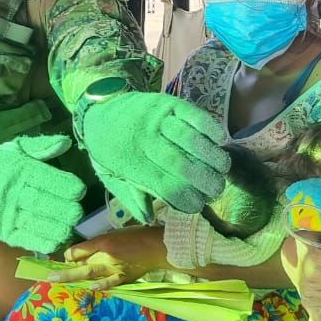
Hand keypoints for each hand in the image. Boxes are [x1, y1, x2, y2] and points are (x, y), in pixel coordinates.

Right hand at [0, 135, 86, 253]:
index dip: (63, 186)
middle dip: (62, 210)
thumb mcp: (19, 148)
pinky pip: (25, 239)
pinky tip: (56, 241)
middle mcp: (13, 193)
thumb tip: (65, 143)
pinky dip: (42, 242)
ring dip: (55, 228)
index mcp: (19, 170)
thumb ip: (43, 146)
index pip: (43, 179)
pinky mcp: (5, 231)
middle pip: (40, 203)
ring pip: (34, 223)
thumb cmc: (2, 164)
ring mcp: (8, 214)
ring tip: (69, 228)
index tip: (79, 191)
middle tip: (78, 213)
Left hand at [47, 226, 167, 289]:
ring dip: (73, 277)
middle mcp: (106, 254)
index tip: (68, 258)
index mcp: (104, 241)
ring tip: (58, 281)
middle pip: (80, 263)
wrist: (157, 246)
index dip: (70, 254)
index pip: (80, 249)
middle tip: (50, 277)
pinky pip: (110, 282)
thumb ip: (100, 243)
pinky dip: (101, 285)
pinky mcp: (124, 277)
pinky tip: (91, 287)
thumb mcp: (116, 233)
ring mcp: (114, 267)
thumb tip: (85, 253)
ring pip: (89, 273)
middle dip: (64, 270)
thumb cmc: (137, 236)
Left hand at [82, 92, 229, 220]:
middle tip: (217, 190)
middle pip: (180, 163)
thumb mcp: (110, 177)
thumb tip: (149, 218)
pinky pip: (192, 114)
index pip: (165, 185)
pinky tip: (221, 140)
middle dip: (204, 179)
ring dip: (210, 155)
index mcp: (130, 164)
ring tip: (223, 168)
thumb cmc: (106, 149)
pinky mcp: (166, 101)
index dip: (185, 197)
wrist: (97, 110)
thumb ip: (130, 197)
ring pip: (189, 138)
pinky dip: (209, 126)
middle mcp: (144, 141)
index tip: (198, 205)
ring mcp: (156, 119)